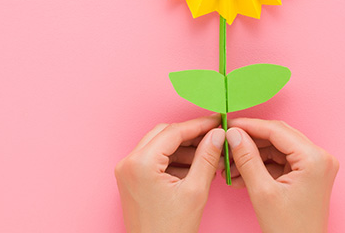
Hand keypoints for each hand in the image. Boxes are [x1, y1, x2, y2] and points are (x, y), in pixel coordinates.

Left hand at [115, 114, 225, 232]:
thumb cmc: (171, 229)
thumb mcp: (195, 191)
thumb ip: (206, 158)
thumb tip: (217, 135)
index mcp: (141, 163)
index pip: (173, 132)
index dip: (198, 125)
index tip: (217, 122)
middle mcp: (128, 162)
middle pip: (163, 134)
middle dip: (189, 135)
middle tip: (214, 136)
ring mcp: (126, 171)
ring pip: (157, 146)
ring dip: (182, 148)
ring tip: (209, 155)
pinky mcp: (130, 180)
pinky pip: (152, 160)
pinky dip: (172, 160)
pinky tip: (194, 167)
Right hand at [226, 118, 338, 232]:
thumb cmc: (289, 229)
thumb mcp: (262, 192)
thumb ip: (247, 158)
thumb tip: (233, 134)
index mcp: (314, 159)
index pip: (276, 131)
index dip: (249, 126)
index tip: (227, 125)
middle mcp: (320, 158)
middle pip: (278, 137)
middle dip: (250, 141)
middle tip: (226, 142)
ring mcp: (316, 166)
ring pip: (277, 149)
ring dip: (253, 155)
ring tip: (230, 165)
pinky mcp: (309, 175)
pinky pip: (281, 161)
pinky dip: (261, 166)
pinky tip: (241, 175)